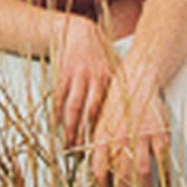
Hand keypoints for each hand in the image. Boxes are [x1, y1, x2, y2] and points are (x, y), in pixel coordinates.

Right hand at [50, 14, 119, 147]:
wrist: (80, 32)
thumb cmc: (101, 55)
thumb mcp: (115, 70)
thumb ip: (120, 92)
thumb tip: (131, 119)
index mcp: (111, 81)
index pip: (111, 112)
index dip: (109, 132)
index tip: (108, 150)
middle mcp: (95, 79)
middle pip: (91, 113)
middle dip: (87, 134)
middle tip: (85, 153)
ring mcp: (78, 76)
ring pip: (74, 106)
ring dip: (70, 127)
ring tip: (69, 144)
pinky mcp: (63, 73)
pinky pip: (59, 97)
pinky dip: (56, 112)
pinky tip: (55, 125)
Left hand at [89, 60, 170, 186]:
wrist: (137, 78)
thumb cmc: (117, 102)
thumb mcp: (101, 122)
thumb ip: (98, 146)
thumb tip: (96, 173)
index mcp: (102, 136)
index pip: (99, 172)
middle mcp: (120, 138)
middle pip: (121, 178)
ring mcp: (141, 137)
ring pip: (142, 174)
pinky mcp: (159, 134)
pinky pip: (162, 162)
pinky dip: (164, 178)